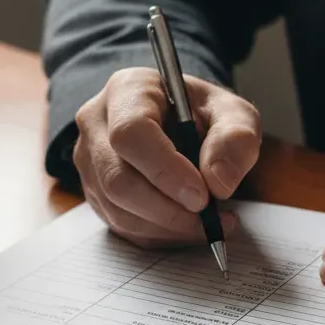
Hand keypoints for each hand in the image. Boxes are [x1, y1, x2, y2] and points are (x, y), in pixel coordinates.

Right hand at [73, 68, 260, 247]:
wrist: (180, 122)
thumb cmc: (202, 114)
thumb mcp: (232, 112)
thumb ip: (235, 138)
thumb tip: (218, 183)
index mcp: (128, 90)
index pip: (130, 133)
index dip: (165, 170)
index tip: (202, 196)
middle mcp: (96, 123)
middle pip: (117, 178)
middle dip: (167, 209)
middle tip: (209, 218)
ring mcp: (89, 160)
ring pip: (117, 208)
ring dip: (166, 227)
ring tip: (208, 223)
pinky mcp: (94, 191)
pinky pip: (121, 225)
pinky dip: (158, 234)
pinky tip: (187, 226)